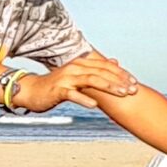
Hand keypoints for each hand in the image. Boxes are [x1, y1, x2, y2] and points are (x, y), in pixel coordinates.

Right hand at [16, 54, 137, 112]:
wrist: (31, 91)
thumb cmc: (56, 86)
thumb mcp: (77, 75)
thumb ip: (96, 69)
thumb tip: (114, 61)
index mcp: (81, 63)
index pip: (105, 66)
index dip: (121, 74)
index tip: (134, 83)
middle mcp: (75, 68)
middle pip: (101, 72)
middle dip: (119, 81)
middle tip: (133, 90)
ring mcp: (66, 78)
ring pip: (90, 80)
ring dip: (108, 87)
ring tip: (121, 94)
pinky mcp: (58, 90)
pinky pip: (73, 94)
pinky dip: (84, 98)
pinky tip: (94, 105)